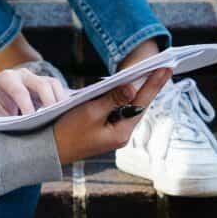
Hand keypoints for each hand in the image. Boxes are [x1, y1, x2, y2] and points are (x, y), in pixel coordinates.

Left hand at [0, 67, 68, 117]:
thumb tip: (24, 134)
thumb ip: (9, 121)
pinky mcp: (45, 82)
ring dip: (60, 101)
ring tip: (62, 118)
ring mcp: (36, 77)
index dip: (28, 108)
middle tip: (52, 120)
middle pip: (42, 84)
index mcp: (7, 79)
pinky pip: (57, 89)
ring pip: (54, 84)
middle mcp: (23, 75)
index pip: (21, 93)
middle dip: (49, 103)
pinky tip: (64, 114)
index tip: (33, 123)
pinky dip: (62, 101)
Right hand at [53, 67, 171, 165]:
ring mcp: (114, 133)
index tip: (166, 68)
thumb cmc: (67, 132)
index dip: (154, 84)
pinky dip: (122, 97)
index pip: (142, 102)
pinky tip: (126, 86)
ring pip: (128, 107)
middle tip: (164, 67)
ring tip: (150, 73)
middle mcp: (121, 134)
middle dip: (149, 86)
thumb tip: (132, 87)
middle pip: (139, 104)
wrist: (50, 150)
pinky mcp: (105, 130)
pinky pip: (118, 110)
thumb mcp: (90, 112)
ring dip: (136, 90)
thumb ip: (112, 99)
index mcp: (121, 132)